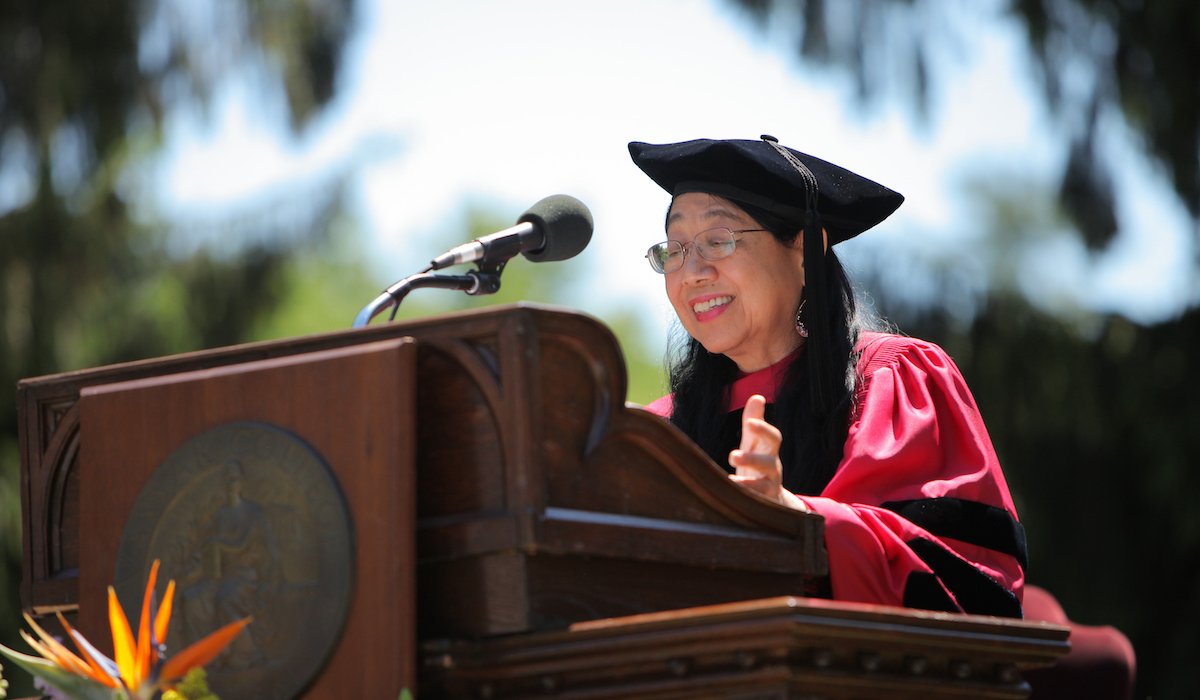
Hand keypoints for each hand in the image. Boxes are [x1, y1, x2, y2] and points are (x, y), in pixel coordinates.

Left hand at [729, 395, 808, 511]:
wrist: (774, 498)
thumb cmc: (759, 463)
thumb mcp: (755, 443)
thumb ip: (754, 421)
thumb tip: (757, 396)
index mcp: (770, 451)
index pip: (773, 438)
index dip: (764, 429)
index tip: (751, 423)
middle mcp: (773, 469)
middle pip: (769, 462)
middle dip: (753, 459)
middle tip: (733, 456)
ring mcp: (770, 489)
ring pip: (764, 486)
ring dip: (748, 484)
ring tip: (730, 481)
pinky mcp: (763, 506)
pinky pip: (756, 504)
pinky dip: (743, 501)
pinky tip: (728, 497)